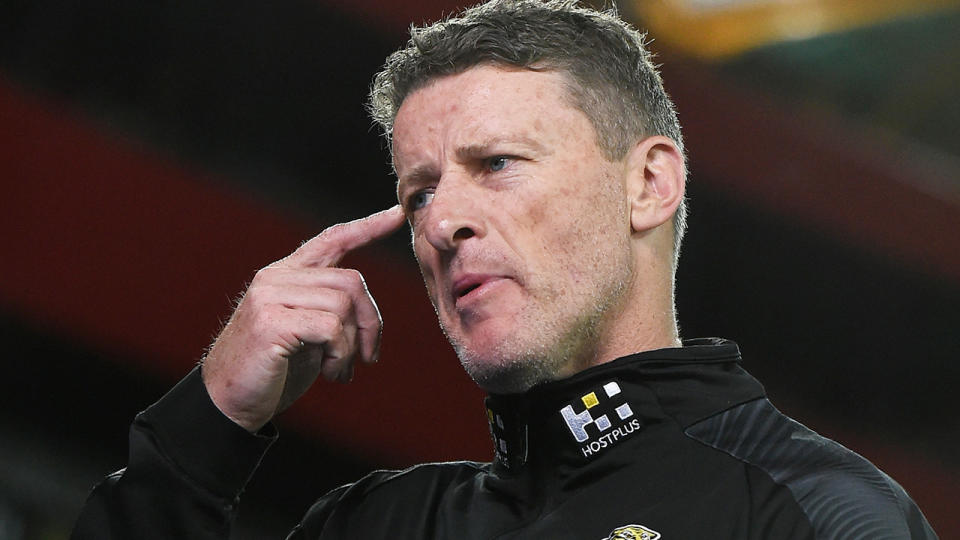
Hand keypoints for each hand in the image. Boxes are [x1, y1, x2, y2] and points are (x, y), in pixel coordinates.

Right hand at [202, 205, 405, 431]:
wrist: (229, 403)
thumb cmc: (273, 371)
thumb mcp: (308, 334)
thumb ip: (329, 311)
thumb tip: (368, 314)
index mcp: (286, 275)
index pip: (331, 239)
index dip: (367, 227)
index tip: (397, 213)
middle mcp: (276, 278)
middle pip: (351, 281)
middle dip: (371, 322)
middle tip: (368, 357)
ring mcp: (270, 297)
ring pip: (343, 306)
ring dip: (352, 346)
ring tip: (340, 370)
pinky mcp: (270, 321)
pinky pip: (331, 328)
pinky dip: (341, 354)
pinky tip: (331, 373)